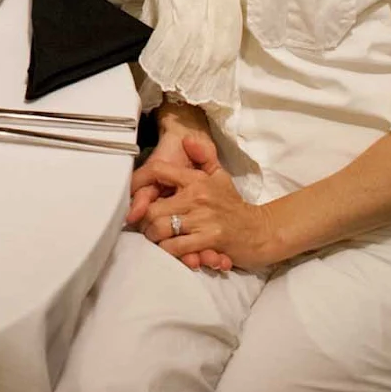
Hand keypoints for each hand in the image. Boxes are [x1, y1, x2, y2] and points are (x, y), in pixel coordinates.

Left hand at [126, 130, 233, 271]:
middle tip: (145, 226)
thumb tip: (187, 139)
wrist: (260, 230)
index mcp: (196, 180)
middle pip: (152, 208)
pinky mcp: (210, 240)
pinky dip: (169, 252)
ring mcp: (203, 219)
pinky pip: (176, 248)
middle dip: (144, 221)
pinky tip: (171, 250)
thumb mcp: (220, 176)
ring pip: (161, 229)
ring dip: (154, 238)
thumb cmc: (234, 205)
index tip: (130, 193)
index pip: (158, 171)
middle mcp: (197, 197)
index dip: (137, 182)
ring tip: (156, 238)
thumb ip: (203, 157)